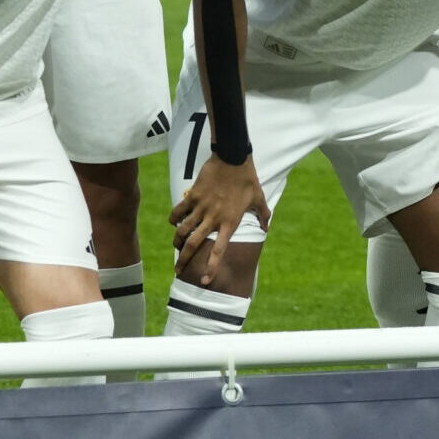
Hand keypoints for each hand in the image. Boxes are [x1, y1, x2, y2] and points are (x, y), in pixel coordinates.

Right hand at [171, 157, 271, 282]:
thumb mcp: (259, 198)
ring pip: (182, 230)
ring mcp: (201, 207)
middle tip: (178, 270)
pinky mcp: (193, 196)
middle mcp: (213, 218)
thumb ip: (263, 215)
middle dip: (183, 260)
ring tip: (176, 246)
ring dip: (176, 241)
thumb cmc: (248, 178)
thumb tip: (266, 228)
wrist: (232, 158)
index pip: (219, 250)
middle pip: (193, 245)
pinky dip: (173, 218)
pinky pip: (178, 211)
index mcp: (230, 222)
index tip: (204, 281)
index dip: (211, 267)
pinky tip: (173, 222)